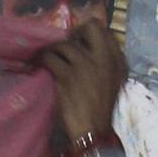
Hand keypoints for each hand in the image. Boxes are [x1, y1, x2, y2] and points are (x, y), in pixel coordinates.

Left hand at [39, 19, 125, 144]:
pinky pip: (50, 57)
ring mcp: (84, 65)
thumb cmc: (101, 108)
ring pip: (64, 44)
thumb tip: (94, 46)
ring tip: (49, 56)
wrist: (92, 129)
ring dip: (54, 49)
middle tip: (65, 42)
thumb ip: (108, 62)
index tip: (80, 39)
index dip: (89, 31)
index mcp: (116, 60)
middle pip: (89, 27)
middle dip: (75, 32)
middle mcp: (102, 57)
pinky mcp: (66, 75)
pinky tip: (41, 63)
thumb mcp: (114, 81)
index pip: (105, 31)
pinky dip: (44, 59)